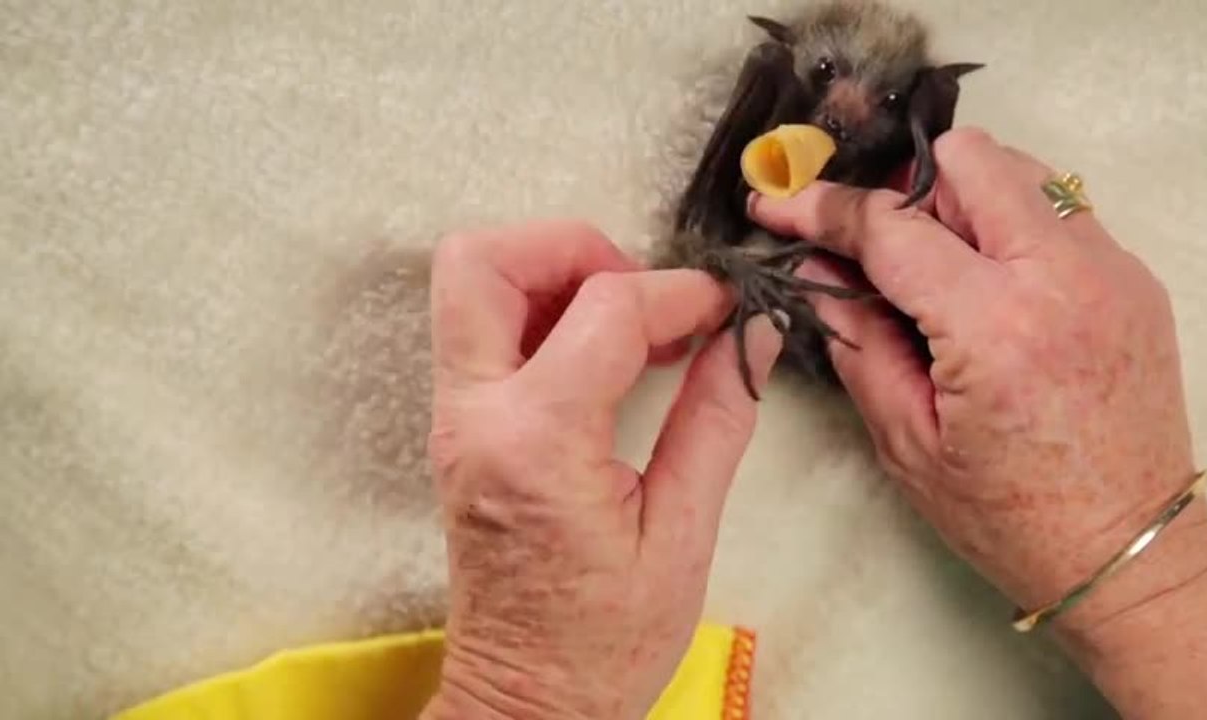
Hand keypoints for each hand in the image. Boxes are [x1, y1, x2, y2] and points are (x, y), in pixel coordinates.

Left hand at [421, 220, 783, 719]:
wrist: (527, 703)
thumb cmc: (600, 644)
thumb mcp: (681, 535)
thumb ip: (715, 420)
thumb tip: (749, 340)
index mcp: (538, 442)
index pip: (606, 307)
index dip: (679, 293)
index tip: (723, 310)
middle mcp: (476, 417)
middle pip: (483, 260)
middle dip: (571, 246)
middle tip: (640, 289)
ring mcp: (457, 421)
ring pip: (470, 283)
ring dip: (551, 275)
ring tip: (628, 323)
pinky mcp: (461, 430)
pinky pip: (483, 331)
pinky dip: (541, 313)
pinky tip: (604, 355)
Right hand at [745, 129, 1206, 635]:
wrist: (1126, 549)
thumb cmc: (1009, 516)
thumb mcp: (906, 440)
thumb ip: (856, 338)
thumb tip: (817, 265)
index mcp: (994, 327)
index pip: (890, 226)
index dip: (821, 207)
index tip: (778, 203)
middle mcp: (1062, 276)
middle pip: (967, 159)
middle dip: (904, 187)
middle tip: (880, 245)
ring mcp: (1110, 269)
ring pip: (1019, 169)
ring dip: (961, 197)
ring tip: (936, 264)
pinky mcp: (1133, 277)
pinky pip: (1057, 211)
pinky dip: (1009, 226)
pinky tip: (990, 285)